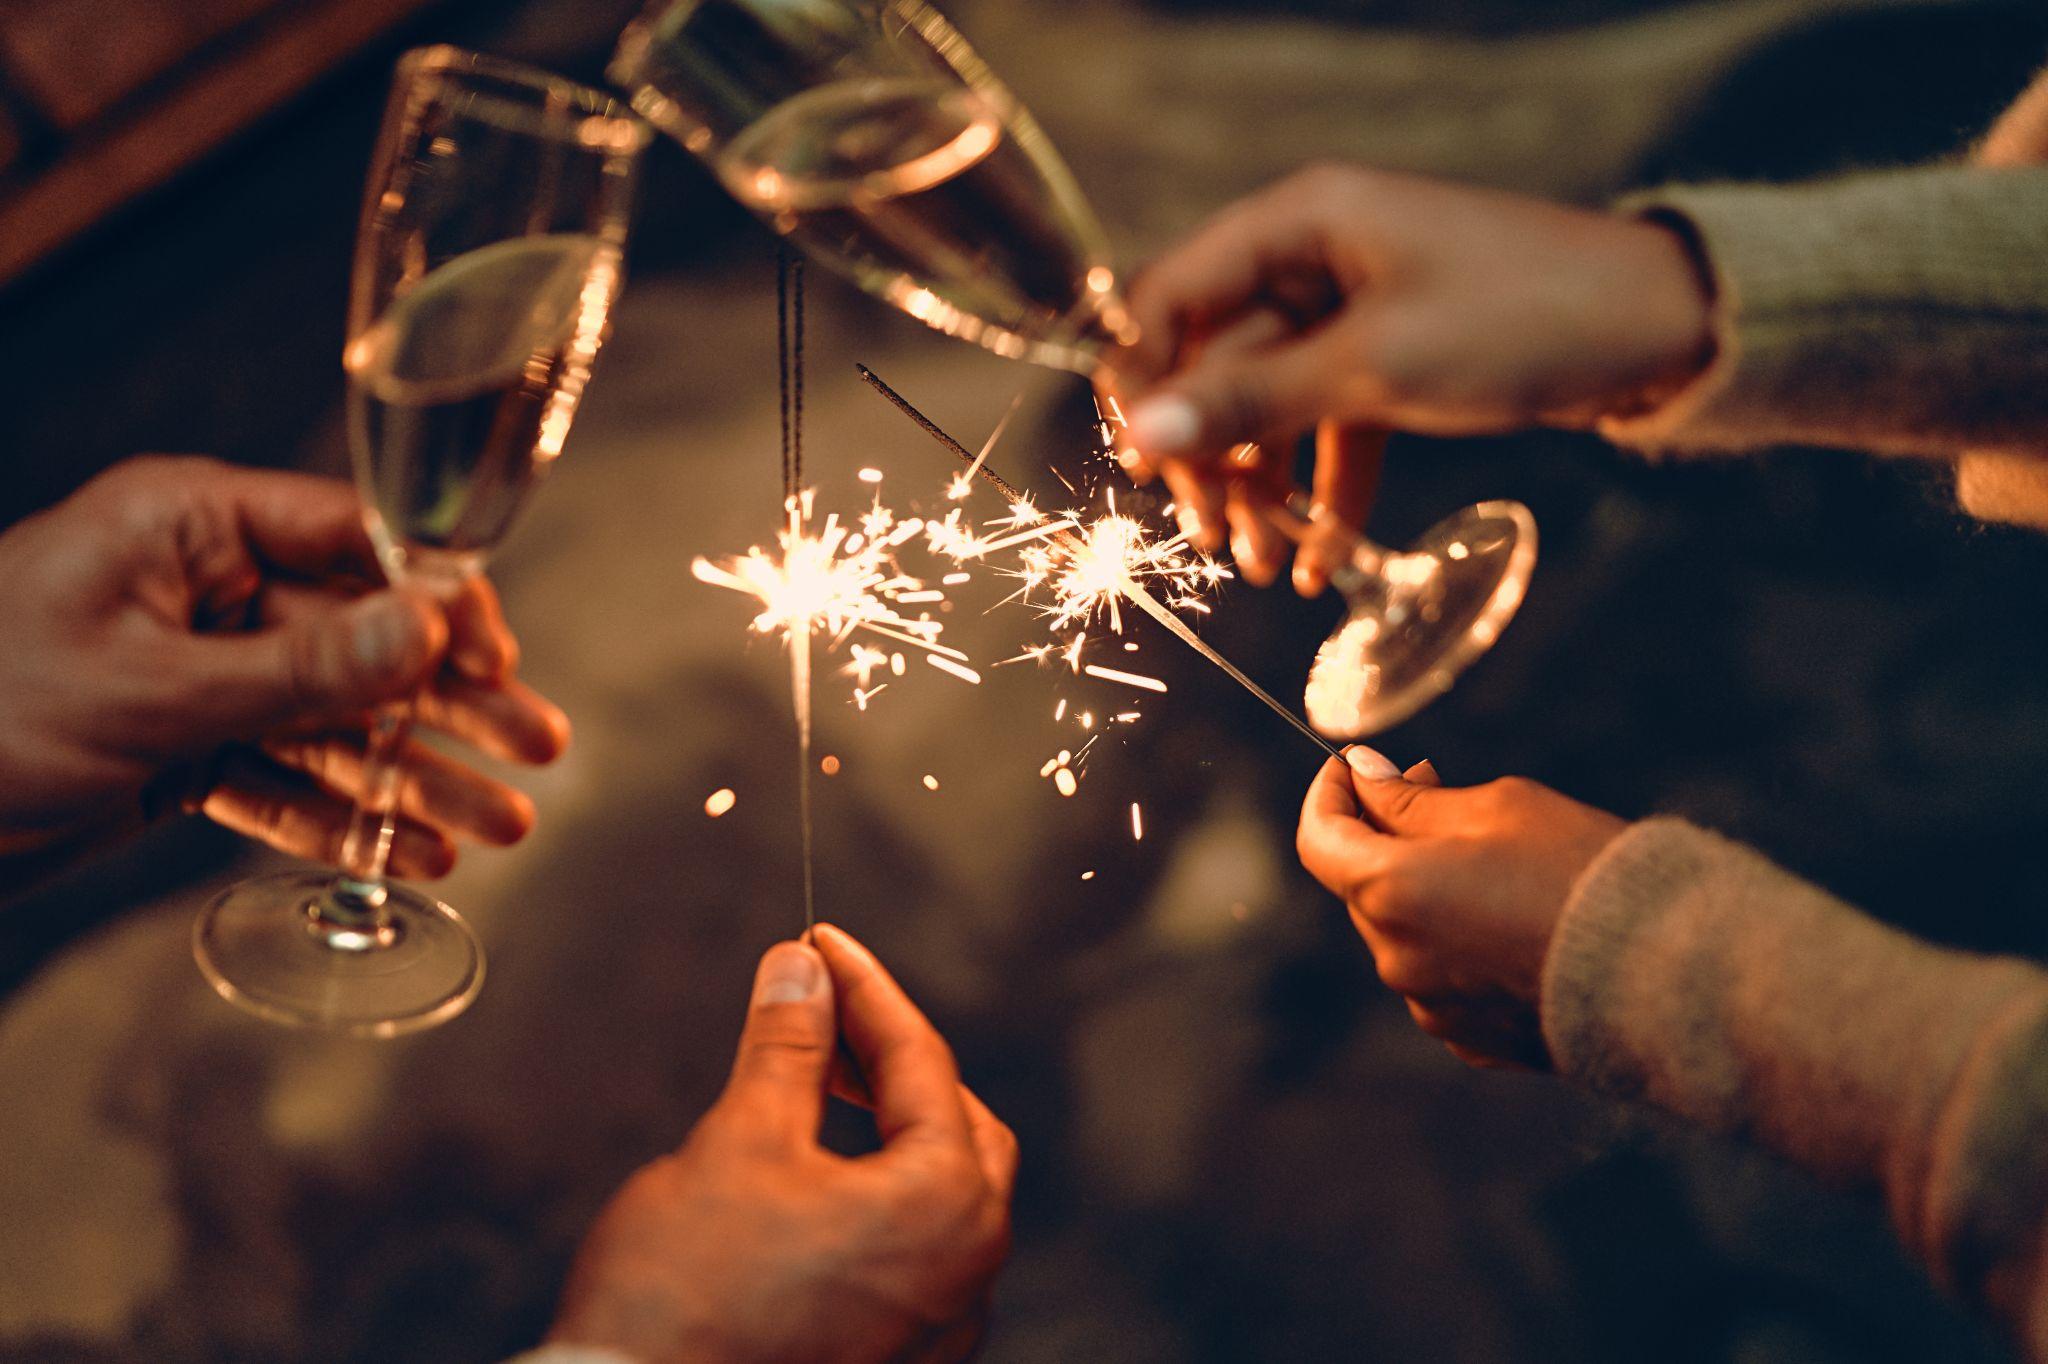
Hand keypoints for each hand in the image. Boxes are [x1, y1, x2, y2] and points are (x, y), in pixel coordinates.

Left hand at [0, 456, 568, 887]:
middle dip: (451, 707)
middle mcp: (204, 589)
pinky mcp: (178, 748)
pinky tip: (411, 855)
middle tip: (540, 750)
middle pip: (361, 642)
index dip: (437, 601)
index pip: (351, 540)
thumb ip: (303, 670)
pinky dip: (341, 819)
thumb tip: (432, 634)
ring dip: (415, 778)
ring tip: (502, 828)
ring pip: (333, 722)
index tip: (501, 658)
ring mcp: (194, 671)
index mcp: (190, 528)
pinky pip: (281, 779)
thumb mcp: (153, 690)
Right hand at [551, 924, 1015, 1363]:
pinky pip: (915, 1254)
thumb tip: (802, 975)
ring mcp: (938, 1326)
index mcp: (947, 1205)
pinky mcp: (899, 1358)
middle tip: (828, 1009)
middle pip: (956, 1122)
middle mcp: (967, 1270)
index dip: (865, 988)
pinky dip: (880, 1197)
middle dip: (893, 1058)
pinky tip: (824, 1176)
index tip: (824, 947)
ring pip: (942, 1192)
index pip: (922, 1059)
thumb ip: (788, 1045)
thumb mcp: (742, 1139)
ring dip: (889, 1128)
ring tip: (821, 1082)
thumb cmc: (687, 1304)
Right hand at [1104, 164, 1713, 592]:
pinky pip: (1330, 426)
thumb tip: (1145, 432)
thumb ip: (1253, 401)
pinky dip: (1323, 490)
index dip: (1141, 379)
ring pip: (1270, 405)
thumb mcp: (1376, 365)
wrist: (1659, 329)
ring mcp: (1355, 310)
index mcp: (1300, 224)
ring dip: (1261, 488)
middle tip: (1209, 537)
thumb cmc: (1522, 317)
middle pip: (1215, 362)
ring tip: (1264, 568)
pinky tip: (1319, 560)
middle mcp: (1315, 258)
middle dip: (1209, 457)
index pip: (1172, 295)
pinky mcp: (1394, 358)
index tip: (1136, 464)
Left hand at [1296, 748, 1626, 1068]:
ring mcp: (1432, 1007)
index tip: (1354, 769)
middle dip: (1386, 834)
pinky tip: (1512, 917)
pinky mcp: (1473, 1039)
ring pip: (1403, 932)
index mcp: (1389, 893)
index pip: (1319, 839)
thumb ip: (1413, 799)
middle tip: (1433, 785)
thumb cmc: (1583, 873)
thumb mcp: (1497, 807)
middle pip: (1363, 885)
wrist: (1668, 971)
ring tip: (1492, 857)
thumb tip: (1365, 779)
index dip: (1329, 794)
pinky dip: (1458, 940)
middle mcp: (1395, 959)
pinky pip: (1443, 977)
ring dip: (1425, 889)